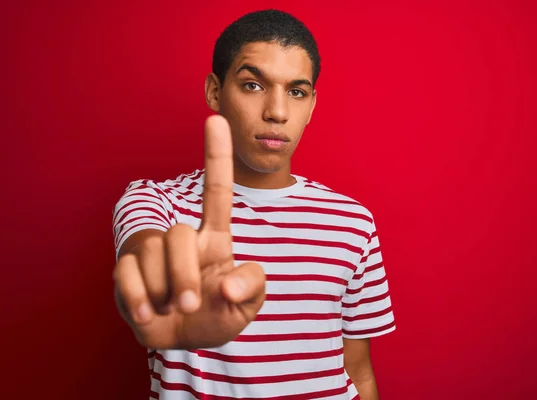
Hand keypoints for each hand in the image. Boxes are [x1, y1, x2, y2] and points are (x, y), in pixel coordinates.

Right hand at [113, 115, 265, 348]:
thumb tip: (226, 282)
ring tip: (170, 310)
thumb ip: (252, 288)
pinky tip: (148, 314)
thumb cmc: (218, 315)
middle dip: (183, 274)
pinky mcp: (127, 271)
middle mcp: (184, 240)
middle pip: (178, 234)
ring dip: (164, 291)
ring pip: (153, 252)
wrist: (183, 338)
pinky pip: (125, 273)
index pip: (215, 192)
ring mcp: (154, 253)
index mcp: (215, 239)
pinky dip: (138, 300)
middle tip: (190, 305)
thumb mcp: (246, 307)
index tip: (216, 119)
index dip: (216, 156)